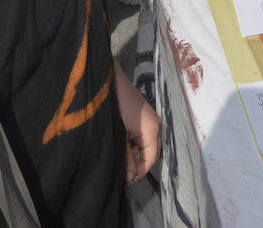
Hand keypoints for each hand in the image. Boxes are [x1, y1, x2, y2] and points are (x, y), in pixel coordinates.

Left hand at [115, 64, 160, 184]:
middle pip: (151, 153)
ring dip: (135, 156)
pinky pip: (143, 137)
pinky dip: (134, 146)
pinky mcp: (143, 116)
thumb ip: (126, 158)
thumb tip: (130, 177)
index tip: (125, 182)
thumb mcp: (118, 136)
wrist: (107, 81)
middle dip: (137, 166)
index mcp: (152, 130)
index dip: (139, 173)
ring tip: (119, 163)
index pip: (151, 160)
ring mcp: (150, 120)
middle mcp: (155, 125)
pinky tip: (122, 149)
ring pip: (146, 146)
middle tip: (121, 175)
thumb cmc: (114, 106)